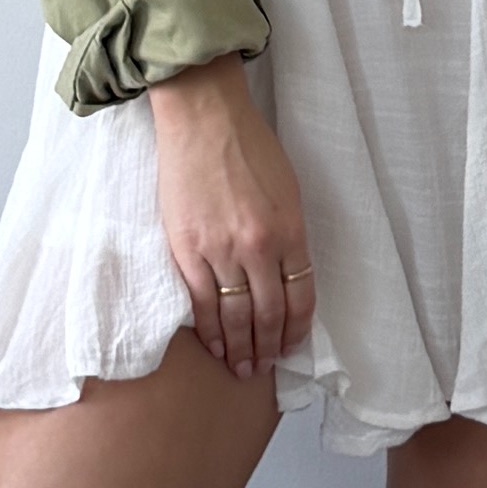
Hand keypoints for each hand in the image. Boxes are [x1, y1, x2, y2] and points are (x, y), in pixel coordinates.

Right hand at [148, 60, 316, 385]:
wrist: (204, 119)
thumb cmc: (250, 148)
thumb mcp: (289, 191)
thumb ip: (290, 236)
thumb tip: (287, 278)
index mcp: (290, 231)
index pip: (300, 297)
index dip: (296, 329)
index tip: (290, 346)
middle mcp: (258, 247)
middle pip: (268, 313)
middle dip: (268, 346)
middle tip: (264, 368)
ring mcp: (220, 250)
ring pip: (234, 315)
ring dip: (240, 348)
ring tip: (242, 368)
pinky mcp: (186, 248)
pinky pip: (201, 301)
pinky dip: (209, 329)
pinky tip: (214, 346)